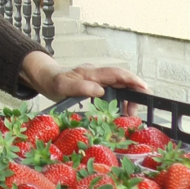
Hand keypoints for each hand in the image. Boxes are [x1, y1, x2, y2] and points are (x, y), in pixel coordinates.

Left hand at [21, 51, 149, 114]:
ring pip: (119, 88)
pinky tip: (118, 113)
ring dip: (127, 100)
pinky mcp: (96, 86)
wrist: (45, 78)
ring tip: (127, 116)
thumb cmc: (53, 81)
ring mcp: (98, 80)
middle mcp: (98, 74)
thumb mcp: (62, 86)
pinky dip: (119, 102)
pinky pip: (112, 92)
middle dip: (134, 94)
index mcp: (91, 72)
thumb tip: (100, 91)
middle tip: (133, 113)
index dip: (132, 80)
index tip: (144, 88)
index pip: (117, 73)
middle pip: (123, 81)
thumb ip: (80, 87)